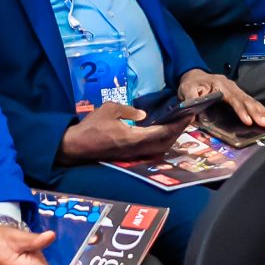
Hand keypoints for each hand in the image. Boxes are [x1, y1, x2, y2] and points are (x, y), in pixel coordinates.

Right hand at [57, 100, 189, 164]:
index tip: (188, 115)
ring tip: (178, 124)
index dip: (177, 125)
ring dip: (171, 137)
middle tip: (188, 118)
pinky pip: (151, 150)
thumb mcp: (109, 109)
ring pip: (159, 148)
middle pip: (165, 143)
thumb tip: (143, 114)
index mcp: (133, 137)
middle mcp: (136, 149)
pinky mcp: (129, 155)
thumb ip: (128, 111)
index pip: (162, 132)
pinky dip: (162, 141)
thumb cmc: (91, 126)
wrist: (76, 146)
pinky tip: (163, 132)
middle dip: (178, 131)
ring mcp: (133, 154)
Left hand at [180, 68, 264, 131]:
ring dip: (262, 111)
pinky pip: (251, 102)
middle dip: (257, 112)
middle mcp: (231, 87)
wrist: (194, 76)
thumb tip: (192, 116)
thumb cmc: (191, 84)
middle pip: (246, 100)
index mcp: (221, 85)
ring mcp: (236, 90)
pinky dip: (261, 109)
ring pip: (251, 101)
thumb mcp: (186, 90)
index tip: (248, 121)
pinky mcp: (238, 95)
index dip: (241, 110)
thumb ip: (190, 101)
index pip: (233, 99)